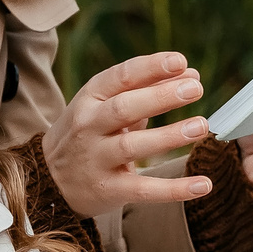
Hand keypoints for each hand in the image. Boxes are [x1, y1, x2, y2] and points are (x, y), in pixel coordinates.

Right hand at [40, 52, 213, 219]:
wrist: (50, 178)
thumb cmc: (89, 133)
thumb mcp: (106, 105)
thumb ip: (147, 89)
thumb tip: (190, 74)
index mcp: (90, 98)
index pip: (120, 77)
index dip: (151, 67)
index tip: (180, 61)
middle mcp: (89, 126)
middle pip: (124, 108)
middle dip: (160, 97)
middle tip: (195, 89)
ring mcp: (96, 159)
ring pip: (132, 146)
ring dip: (169, 136)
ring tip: (200, 126)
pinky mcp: (108, 189)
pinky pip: (144, 190)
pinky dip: (174, 189)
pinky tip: (203, 185)